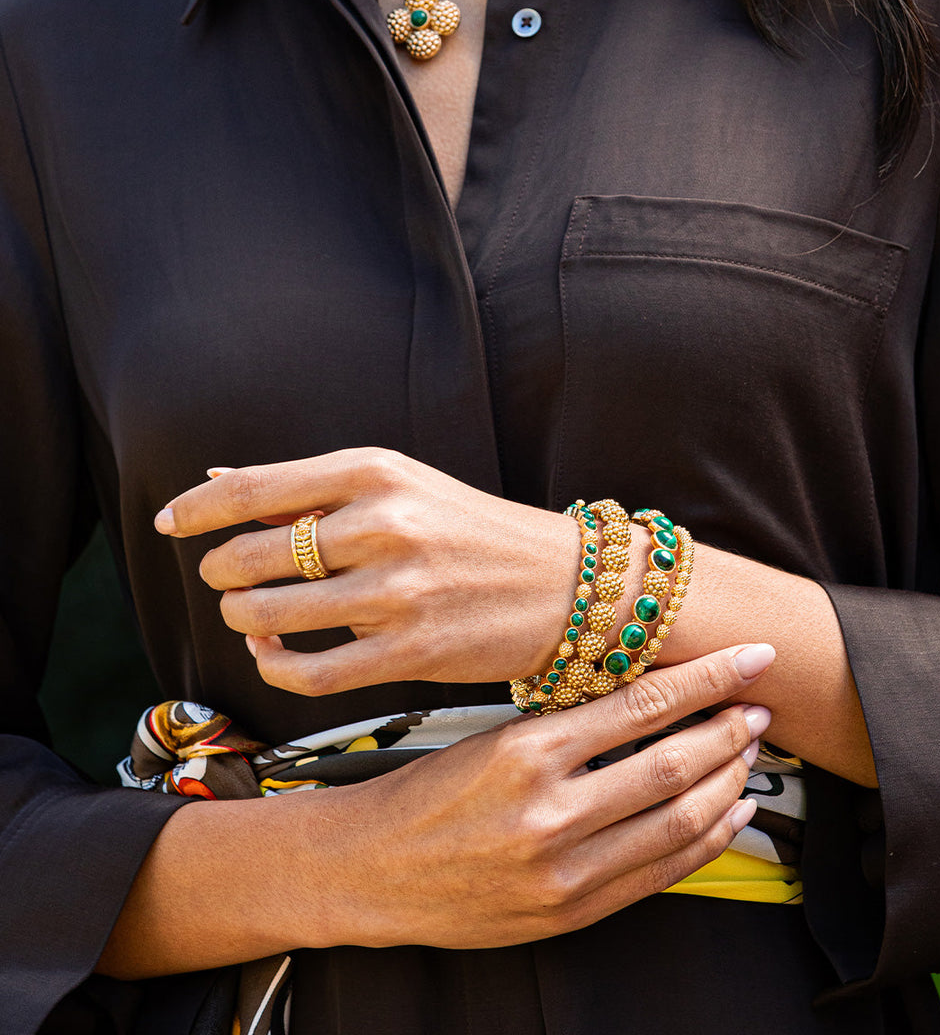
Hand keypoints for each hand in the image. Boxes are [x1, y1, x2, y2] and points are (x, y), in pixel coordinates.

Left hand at [155, 448, 580, 694]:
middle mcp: (382, 525)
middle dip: (219, 573)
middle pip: (245, 557)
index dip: (195, 511)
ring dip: (243, 617)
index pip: (252, 489)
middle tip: (227, 578)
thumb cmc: (473, 531)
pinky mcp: (408, 653)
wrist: (564, 585)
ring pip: (266, 614)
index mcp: (375, 472)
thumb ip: (312, 489)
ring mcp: (395, 592)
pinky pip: (306, 672)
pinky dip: (272, 665)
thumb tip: (219, 483)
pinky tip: (274, 652)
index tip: (170, 525)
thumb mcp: (402, 485)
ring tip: (253, 613)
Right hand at [306, 645, 773, 949]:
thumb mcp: (486, 738)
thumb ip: (566, 726)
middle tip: (757, 706)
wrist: (369, 871)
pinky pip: (661, 874)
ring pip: (679, 819)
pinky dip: (707, 841)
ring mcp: (564, 872)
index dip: (707, 678)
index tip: (749, 657)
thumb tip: (648, 700)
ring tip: (750, 754)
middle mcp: (550, 814)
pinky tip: (730, 813)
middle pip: (673, 763)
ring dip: (729, 782)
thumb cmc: (422, 794)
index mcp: (526, 753)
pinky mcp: (570, 913)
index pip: (642, 704)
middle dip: (729, 730)